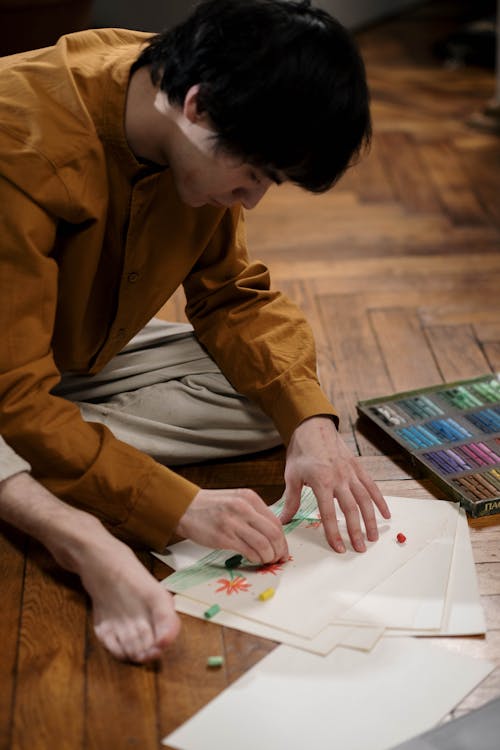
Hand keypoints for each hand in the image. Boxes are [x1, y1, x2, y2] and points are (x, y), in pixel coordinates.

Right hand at [175, 488, 287, 563]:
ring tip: (265, 561)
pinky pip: (248, 551)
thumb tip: (272, 534)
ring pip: (263, 545)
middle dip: (279, 550)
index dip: (283, 540)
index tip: (283, 550)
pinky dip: (255, 559)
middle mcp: (243, 508)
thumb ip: (253, 513)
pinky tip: (254, 560)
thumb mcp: (236, 501)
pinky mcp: (223, 537)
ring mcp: (233, 522)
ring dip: (268, 557)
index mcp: (249, 498)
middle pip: (273, 534)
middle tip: (278, 559)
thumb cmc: (210, 506)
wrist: (185, 507)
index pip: (275, 522)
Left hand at [282, 417, 390, 552]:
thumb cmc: (301, 452)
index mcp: (321, 482)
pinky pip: (372, 487)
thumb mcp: (291, 476)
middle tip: (360, 549)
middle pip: (351, 509)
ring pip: (365, 500)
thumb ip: (291, 500)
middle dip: (356, 531)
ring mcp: (351, 473)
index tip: (339, 548)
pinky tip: (386, 515)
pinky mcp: (358, 468)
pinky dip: (380, 501)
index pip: (329, 513)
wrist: (313, 427)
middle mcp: (339, 478)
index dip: (334, 533)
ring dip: (371, 520)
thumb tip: (283, 520)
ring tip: (373, 537)